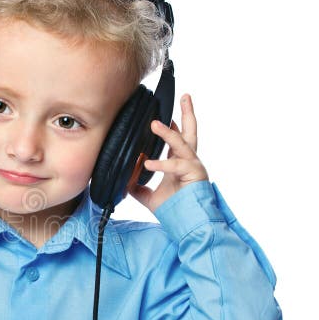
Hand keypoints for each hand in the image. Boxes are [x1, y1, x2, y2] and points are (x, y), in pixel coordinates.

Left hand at [128, 94, 208, 213]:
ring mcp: (194, 166)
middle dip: (188, 113)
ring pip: (182, 143)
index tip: (163, 114)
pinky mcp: (195, 174)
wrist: (189, 224)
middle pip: (191, 131)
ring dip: (168, 133)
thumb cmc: (175, 210)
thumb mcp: (149, 197)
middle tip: (185, 95)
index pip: (177, 139)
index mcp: (180, 163)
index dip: (171, 127)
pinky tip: (148, 163)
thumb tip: (123, 181)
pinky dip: (161, 163)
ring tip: (155, 124)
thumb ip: (137, 187)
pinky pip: (176, 165)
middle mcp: (189, 161)